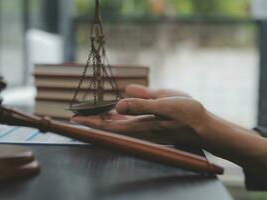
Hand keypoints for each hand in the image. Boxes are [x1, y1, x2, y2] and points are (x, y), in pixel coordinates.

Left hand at [72, 85, 206, 145]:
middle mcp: (137, 129)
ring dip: (102, 120)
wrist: (202, 126)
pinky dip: (115, 118)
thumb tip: (118, 104)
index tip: (74, 119)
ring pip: (116, 126)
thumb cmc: (187, 114)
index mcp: (139, 125)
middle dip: (92, 121)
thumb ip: (142, 104)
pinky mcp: (148, 125)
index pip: (108, 126)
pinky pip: (126, 122)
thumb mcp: (165, 104)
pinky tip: (112, 112)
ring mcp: (142, 128)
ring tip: (90, 113)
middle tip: (76, 116)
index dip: (91, 122)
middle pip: (109, 127)